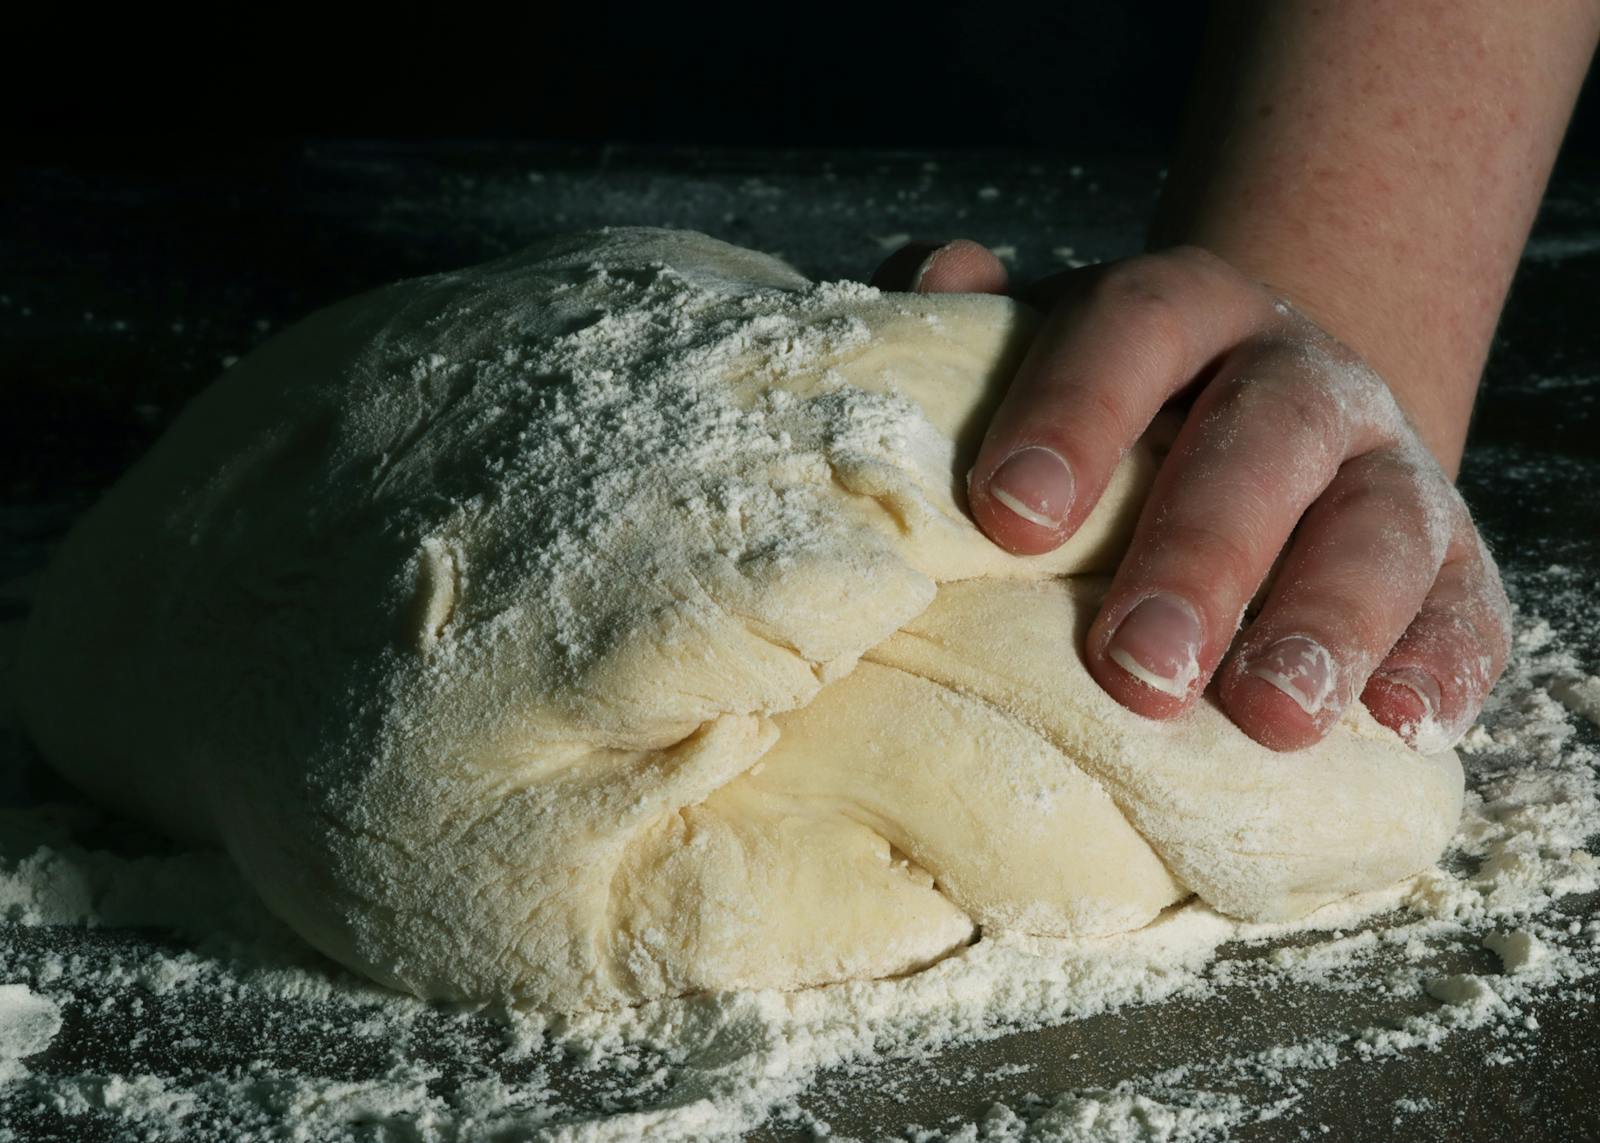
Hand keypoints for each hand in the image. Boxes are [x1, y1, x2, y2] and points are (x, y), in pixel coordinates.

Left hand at [872, 239, 1510, 752]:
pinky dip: (1442, 664)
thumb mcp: (1045, 349)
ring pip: (1380, 528)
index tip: (1010, 518)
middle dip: (1202, 554)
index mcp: (1186, 311)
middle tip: (1134, 667)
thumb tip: (943, 274)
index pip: (1134, 331)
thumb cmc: (1119, 413)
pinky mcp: (1452, 560)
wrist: (1260, 430)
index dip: (1074, 413)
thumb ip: (976, 321)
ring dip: (1327, 623)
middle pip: (1266, 441)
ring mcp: (1387, 465)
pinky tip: (1400, 727)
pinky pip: (1469, 606)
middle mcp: (1300, 376)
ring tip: (1267, 717)